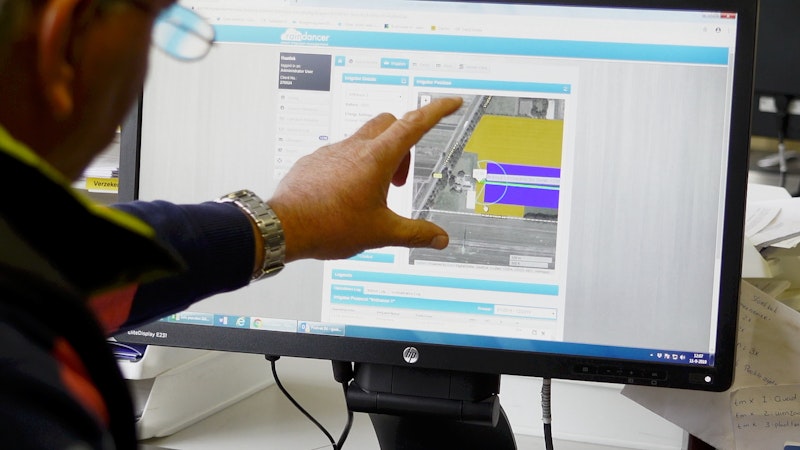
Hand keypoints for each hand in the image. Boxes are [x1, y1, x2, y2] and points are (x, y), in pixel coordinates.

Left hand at [268, 96, 463, 261]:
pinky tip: (348, 195)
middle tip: (404, 173)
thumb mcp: (381, 232)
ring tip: (375, 193)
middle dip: (405, 140)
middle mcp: (354, 148)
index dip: (437, 110)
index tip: (450, 102)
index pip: (415, 123)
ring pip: (364, 139)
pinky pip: (341, 154)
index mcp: (377, 159)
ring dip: (378, 158)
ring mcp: (332, 152)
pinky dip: (353, 167)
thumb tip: (438, 237)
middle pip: (389, 123)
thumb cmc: (328, 225)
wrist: (285, 227)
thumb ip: (415, 233)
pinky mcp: (315, 161)